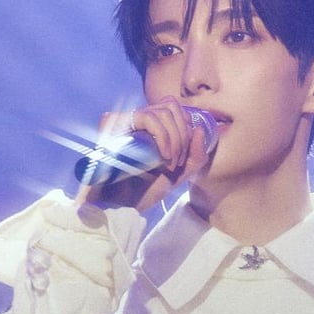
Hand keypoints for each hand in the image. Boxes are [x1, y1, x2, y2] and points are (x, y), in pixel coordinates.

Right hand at [82, 98, 215, 211]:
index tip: (183, 157)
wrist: (122, 206)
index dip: (186, 128)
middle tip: (177, 162)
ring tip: (170, 163)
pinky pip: (148, 118)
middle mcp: (135, 119)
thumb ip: (195, 156)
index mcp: (148, 126)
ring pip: (163, 112)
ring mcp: (123, 119)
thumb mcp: (179, 173)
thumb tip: (200, 130)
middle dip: (183, 136)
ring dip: (175, 139)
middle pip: (171, 106)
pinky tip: (164, 156)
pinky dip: (163, 136)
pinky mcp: (113, 122)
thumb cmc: (145, 191)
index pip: (173, 108)